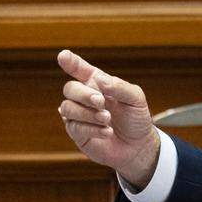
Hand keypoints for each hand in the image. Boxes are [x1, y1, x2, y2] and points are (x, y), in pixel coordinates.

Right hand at [57, 49, 159, 185]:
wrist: (138, 146)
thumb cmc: (136, 118)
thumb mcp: (136, 99)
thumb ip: (119, 87)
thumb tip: (99, 80)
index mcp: (98, 84)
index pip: (80, 69)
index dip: (70, 62)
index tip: (63, 56)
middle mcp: (85, 98)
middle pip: (70, 88)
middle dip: (84, 94)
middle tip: (101, 102)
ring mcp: (79, 116)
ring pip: (67, 108)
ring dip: (87, 113)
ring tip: (107, 119)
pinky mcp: (78, 133)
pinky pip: (74, 127)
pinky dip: (92, 128)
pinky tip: (107, 131)